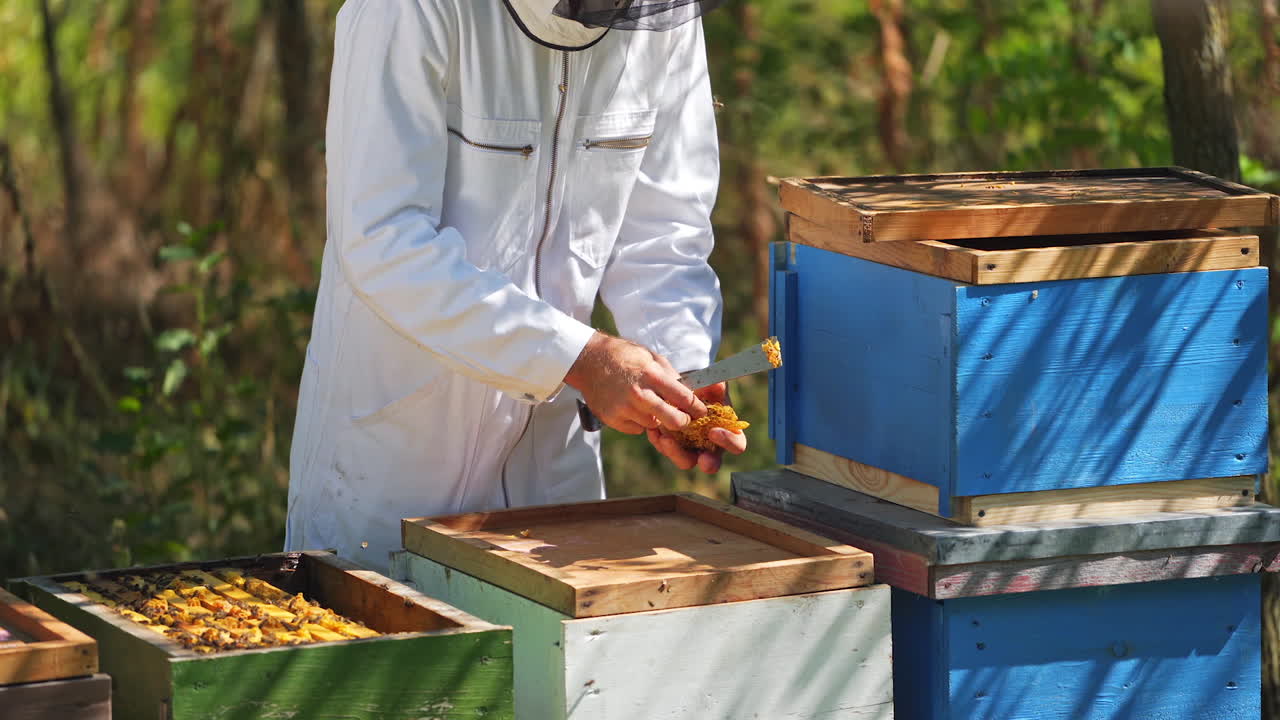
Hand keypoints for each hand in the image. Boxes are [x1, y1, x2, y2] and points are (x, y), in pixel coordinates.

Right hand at [564, 332, 706, 434]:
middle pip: (673, 421)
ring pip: (654, 425)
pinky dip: (639, 422)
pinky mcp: (612, 419)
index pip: (684, 398)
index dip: (697, 407)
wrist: (589, 361)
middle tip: (682, 419)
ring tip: (648, 404)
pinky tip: (632, 407)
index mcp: (651, 375)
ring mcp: (624, 408)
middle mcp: (638, 393)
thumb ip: (671, 376)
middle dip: (682, 422)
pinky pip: (637, 428)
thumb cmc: (624, 356)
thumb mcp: (651, 358)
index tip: (701, 411)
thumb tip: (692, 393)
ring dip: (656, 419)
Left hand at [646, 382, 746, 473]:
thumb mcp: (711, 384)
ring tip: (666, 439)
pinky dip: (660, 440)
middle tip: (702, 459)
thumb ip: (715, 385)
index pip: (737, 444)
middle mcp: (711, 446)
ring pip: (686, 461)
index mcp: (728, 433)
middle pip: (712, 463)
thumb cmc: (705, 389)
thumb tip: (718, 384)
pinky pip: (667, 449)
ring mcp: (692, 449)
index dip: (729, 441)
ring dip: (676, 453)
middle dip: (708, 462)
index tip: (714, 431)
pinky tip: (654, 429)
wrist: (684, 389)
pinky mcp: (674, 446)